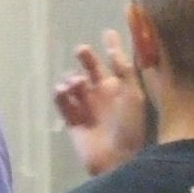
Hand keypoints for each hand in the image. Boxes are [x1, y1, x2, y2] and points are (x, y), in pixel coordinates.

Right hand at [53, 32, 145, 177]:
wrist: (118, 160)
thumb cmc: (130, 126)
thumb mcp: (132, 94)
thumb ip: (123, 70)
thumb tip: (113, 47)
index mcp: (120, 89)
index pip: (115, 63)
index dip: (112, 48)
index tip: (107, 32)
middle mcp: (103, 96)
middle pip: (91, 71)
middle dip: (86, 59)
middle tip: (81, 50)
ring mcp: (87, 109)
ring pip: (74, 86)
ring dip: (72, 80)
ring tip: (76, 83)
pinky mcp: (73, 122)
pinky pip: (63, 104)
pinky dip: (60, 95)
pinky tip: (63, 91)